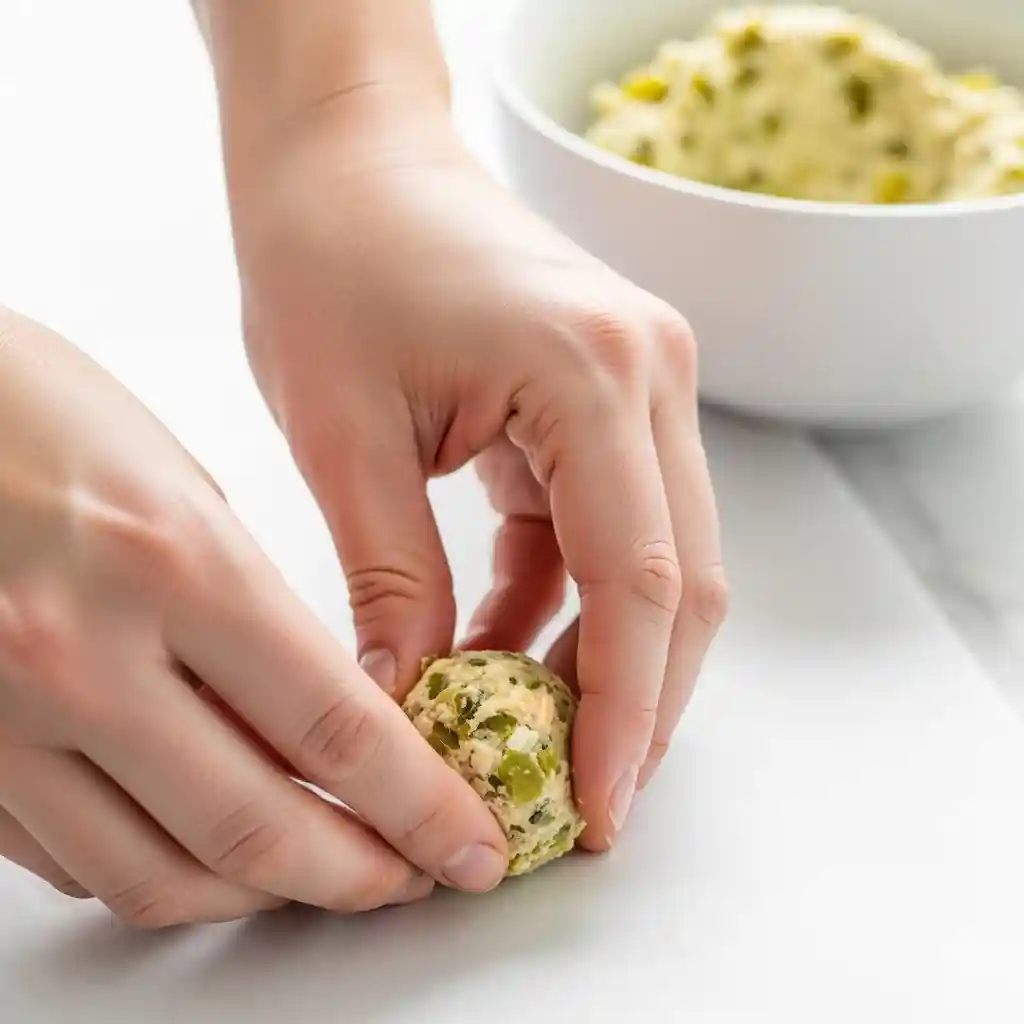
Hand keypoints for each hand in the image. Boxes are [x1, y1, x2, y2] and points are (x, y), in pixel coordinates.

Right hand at [0, 309, 507, 923]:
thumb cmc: (43, 416)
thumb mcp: (181, 490)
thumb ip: (251, 615)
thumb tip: (318, 722)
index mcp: (175, 565)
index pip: (336, 728)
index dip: (422, 807)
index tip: (472, 845)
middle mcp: (85, 654)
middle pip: (256, 827)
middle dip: (358, 875)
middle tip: (413, 881)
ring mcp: (6, 717)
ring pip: (158, 875)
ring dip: (262, 894)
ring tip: (322, 877)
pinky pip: (74, 860)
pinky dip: (160, 872)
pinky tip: (209, 852)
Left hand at [226, 89, 727, 849]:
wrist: (349, 156)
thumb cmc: (331, 257)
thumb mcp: (342, 435)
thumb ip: (391, 581)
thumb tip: (410, 711)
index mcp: (593, 374)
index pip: (638, 584)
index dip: (621, 715)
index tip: (594, 812)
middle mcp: (649, 376)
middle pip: (681, 584)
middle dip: (637, 704)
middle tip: (583, 805)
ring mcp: (640, 385)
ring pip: (655, 563)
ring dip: (601, 659)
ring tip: (530, 742)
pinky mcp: (605, 400)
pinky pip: (603, 529)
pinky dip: (561, 603)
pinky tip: (498, 652)